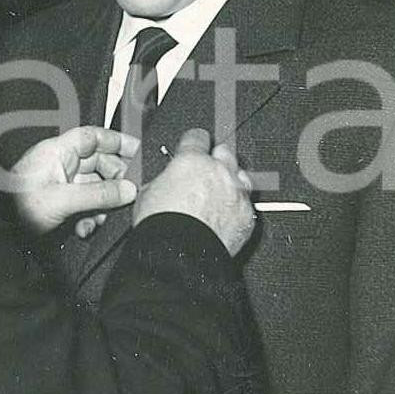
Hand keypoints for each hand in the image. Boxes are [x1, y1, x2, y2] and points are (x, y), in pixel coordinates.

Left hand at [12, 126, 138, 234]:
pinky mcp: (57, 203)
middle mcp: (59, 164)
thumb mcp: (63, 200)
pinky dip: (88, 216)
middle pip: (97, 164)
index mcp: (57, 152)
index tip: (137, 150)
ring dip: (102, 204)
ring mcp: (58, 184)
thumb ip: (99, 195)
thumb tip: (128, 190)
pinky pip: (82, 203)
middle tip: (127, 194)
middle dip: (114, 181)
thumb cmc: (19, 208)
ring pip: (92, 187)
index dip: (116, 140)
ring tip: (101, 220)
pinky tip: (85, 229)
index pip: (92, 137)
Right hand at [133, 128, 255, 255]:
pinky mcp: (247, 216)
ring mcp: (236, 193)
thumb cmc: (162, 226)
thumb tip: (164, 180)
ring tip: (218, 194)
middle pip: (225, 151)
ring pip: (242, 176)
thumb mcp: (147, 193)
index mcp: (192, 161)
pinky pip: (246, 205)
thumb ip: (163, 179)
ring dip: (232, 181)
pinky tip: (224, 217)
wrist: (180, 256)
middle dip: (216, 158)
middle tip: (206, 170)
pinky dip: (237, 208)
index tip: (194, 145)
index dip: (194, 141)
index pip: (198, 137)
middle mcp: (219, 172)